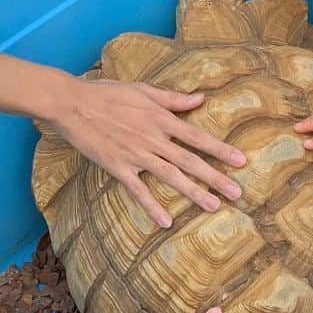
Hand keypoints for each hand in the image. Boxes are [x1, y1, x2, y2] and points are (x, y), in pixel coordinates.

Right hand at [46, 78, 246, 227]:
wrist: (72, 103)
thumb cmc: (108, 93)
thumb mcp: (144, 90)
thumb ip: (174, 98)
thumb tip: (201, 98)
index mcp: (161, 119)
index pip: (198, 137)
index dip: (220, 149)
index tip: (240, 161)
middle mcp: (153, 139)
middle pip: (190, 161)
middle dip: (216, 178)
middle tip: (237, 193)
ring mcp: (136, 155)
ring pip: (171, 176)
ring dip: (194, 192)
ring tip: (214, 206)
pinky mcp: (118, 167)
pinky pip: (138, 190)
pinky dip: (152, 206)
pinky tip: (166, 222)